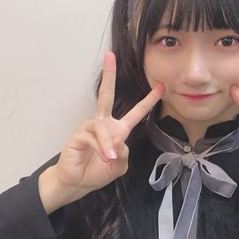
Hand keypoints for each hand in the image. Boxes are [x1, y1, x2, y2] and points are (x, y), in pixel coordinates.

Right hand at [39, 52, 163, 212]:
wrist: (77, 183)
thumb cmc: (97, 172)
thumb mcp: (119, 165)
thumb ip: (123, 153)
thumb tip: (117, 140)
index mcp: (117, 130)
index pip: (136, 113)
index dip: (148, 100)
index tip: (161, 87)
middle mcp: (103, 124)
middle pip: (106, 94)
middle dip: (109, 75)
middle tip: (110, 56)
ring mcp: (89, 128)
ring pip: (103, 128)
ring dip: (108, 145)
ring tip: (109, 159)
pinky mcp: (78, 134)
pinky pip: (93, 136)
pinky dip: (100, 148)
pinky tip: (102, 157)